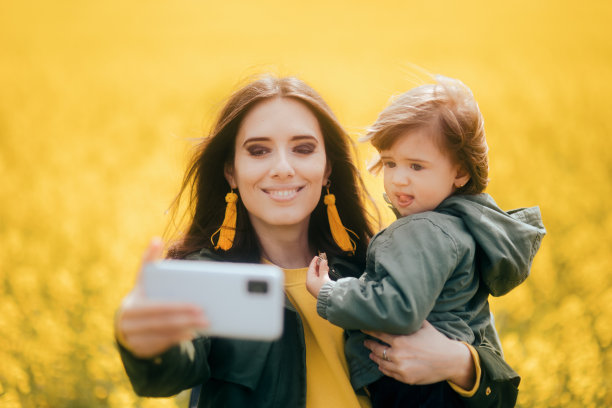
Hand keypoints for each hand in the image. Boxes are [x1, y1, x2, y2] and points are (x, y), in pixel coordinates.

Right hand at [114, 237, 208, 358]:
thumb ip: (149, 262)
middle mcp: (128, 322)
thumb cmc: (143, 297)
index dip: (178, 307)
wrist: (127, 323)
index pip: (158, 307)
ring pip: (162, 334)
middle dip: (186, 319)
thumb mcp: (145, 281)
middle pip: (162, 321)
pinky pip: (160, 346)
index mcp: (132, 303)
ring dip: (184, 329)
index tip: (197, 306)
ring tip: (203, 325)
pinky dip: (176, 340)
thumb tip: (156, 239)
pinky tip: (191, 334)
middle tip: (206, 316)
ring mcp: (131, 338)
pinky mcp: (138, 350)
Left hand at [305, 255, 330, 297]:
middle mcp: (310, 284)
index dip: (314, 262)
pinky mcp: (318, 288)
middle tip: (322, 260)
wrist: (329, 298)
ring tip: (325, 265)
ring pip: (316, 275)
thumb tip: (323, 261)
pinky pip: (319, 279)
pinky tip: (325, 271)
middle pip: (313, 272)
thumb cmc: (325, 289)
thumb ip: (323, 268)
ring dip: (320, 269)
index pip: (310, 269)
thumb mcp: (324, 276)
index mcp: (309, 281)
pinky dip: (322, 274)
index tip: (317, 257)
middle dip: (318, 265)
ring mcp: (314, 286)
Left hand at [363, 321, 474, 387]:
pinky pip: (388, 373)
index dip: (369, 331)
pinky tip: (381, 364)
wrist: (450, 361)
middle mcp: (398, 355)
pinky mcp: (405, 378)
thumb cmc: (436, 341)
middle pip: (376, 349)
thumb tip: (402, 307)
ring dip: (374, 357)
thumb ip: (410, 320)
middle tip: (366, 341)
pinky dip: (383, 368)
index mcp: (400, 340)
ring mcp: (401, 368)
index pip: (378, 334)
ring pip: (380, 363)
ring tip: (371, 353)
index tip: (362, 328)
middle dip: (369, 344)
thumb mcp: (423, 326)